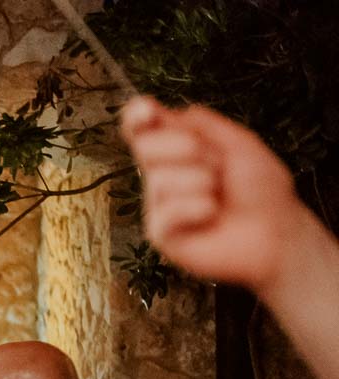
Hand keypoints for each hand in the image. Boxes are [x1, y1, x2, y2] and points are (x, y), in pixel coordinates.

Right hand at [120, 96, 302, 295]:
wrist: (276, 231)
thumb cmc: (262, 190)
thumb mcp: (240, 144)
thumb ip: (206, 125)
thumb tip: (172, 112)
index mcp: (178, 152)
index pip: (143, 131)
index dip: (136, 117)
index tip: (146, 110)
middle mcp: (163, 176)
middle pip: (144, 147)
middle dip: (180, 147)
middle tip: (215, 164)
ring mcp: (160, 205)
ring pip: (160, 180)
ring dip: (200, 182)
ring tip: (220, 196)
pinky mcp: (161, 234)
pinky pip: (166, 212)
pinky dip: (195, 208)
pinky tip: (212, 214)